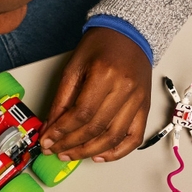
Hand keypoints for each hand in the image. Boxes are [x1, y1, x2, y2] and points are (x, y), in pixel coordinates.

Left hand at [40, 27, 151, 161]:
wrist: (129, 35)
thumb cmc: (102, 45)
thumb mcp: (75, 66)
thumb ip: (62, 98)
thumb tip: (51, 126)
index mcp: (105, 74)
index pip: (81, 113)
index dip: (62, 131)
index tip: (48, 140)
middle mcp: (125, 89)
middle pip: (96, 128)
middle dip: (72, 144)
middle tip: (56, 150)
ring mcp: (138, 100)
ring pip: (113, 137)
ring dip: (90, 151)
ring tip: (72, 155)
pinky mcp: (144, 108)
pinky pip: (134, 138)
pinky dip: (118, 151)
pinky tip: (100, 156)